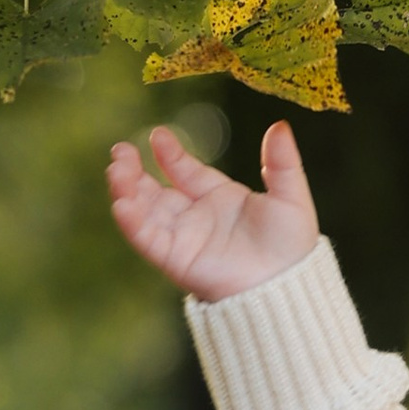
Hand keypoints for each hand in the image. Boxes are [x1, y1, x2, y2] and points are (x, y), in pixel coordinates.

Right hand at [105, 117, 319, 300]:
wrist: (288, 285)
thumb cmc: (292, 246)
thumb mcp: (290, 196)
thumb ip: (282, 162)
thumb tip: (280, 125)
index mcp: (220, 199)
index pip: (185, 171)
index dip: (169, 154)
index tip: (157, 135)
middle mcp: (196, 218)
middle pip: (155, 191)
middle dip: (134, 171)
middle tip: (120, 151)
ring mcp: (184, 239)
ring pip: (144, 212)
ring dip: (126, 191)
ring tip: (116, 170)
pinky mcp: (176, 260)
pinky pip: (148, 239)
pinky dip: (132, 222)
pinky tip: (122, 204)